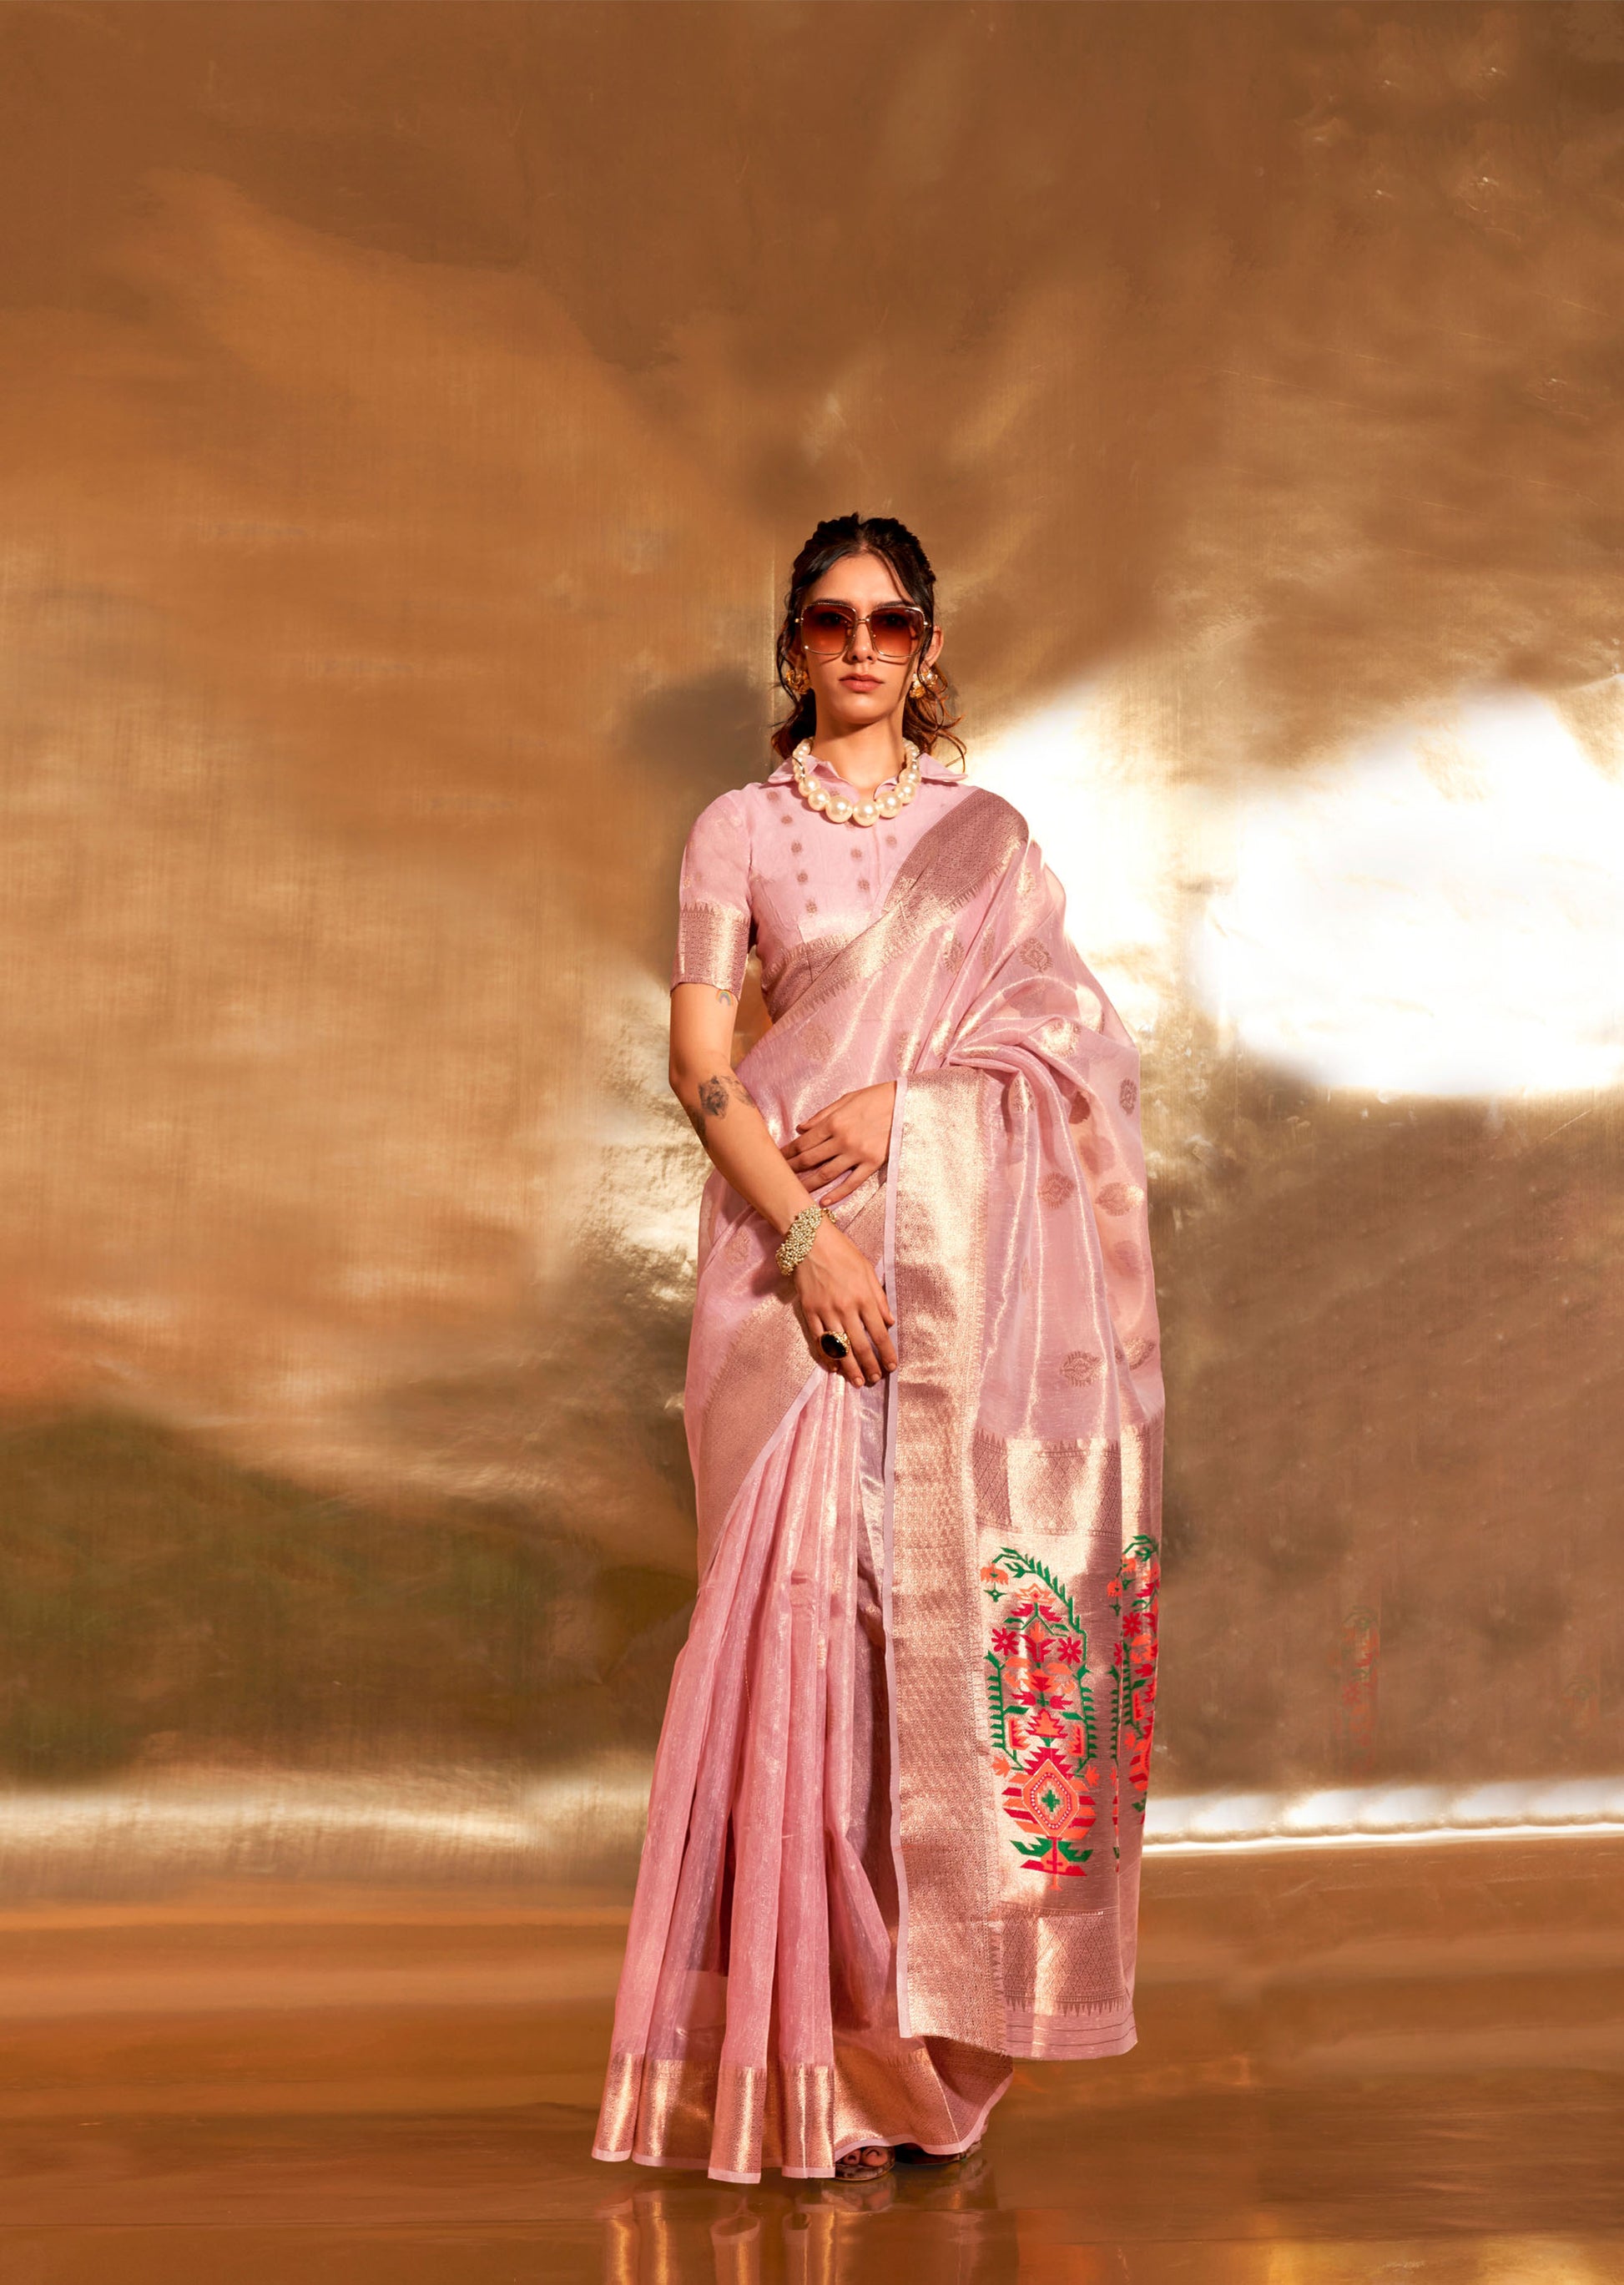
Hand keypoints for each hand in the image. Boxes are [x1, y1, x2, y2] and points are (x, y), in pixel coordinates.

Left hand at [781, 1082, 896, 1206]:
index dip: (787, 1152)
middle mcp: (842, 1139)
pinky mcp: (873, 1164)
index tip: (777, 1159)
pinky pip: (851, 1183)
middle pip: (810, 1160)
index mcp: (834, 1122)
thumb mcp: (847, 1099)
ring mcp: (858, 1153)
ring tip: (795, 1193)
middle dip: (792, 1169)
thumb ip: (822, 1115)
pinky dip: (837, 1194)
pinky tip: (824, 1202)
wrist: (908, 1103)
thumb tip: (800, 1128)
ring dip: (808, 1184)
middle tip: (778, 1178)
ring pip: (826, 1174)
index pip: (803, 1142)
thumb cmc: (876, 1098)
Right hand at [793, 1219, 896, 1387]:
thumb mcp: (868, 1270)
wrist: (811, 1240)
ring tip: (856, 1381)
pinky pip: (818, 1340)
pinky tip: (833, 1367)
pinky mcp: (809, 1311)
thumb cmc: (843, 1253)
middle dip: (869, 1366)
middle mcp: (846, 1307)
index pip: (880, 1333)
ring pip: (839, 1347)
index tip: (891, 1366)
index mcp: (864, 1297)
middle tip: (874, 1379)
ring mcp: (825, 1311)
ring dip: (850, 1367)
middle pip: (860, 1345)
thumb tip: (890, 1323)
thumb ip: (879, 1299)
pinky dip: (826, 1356)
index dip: (886, 1353)